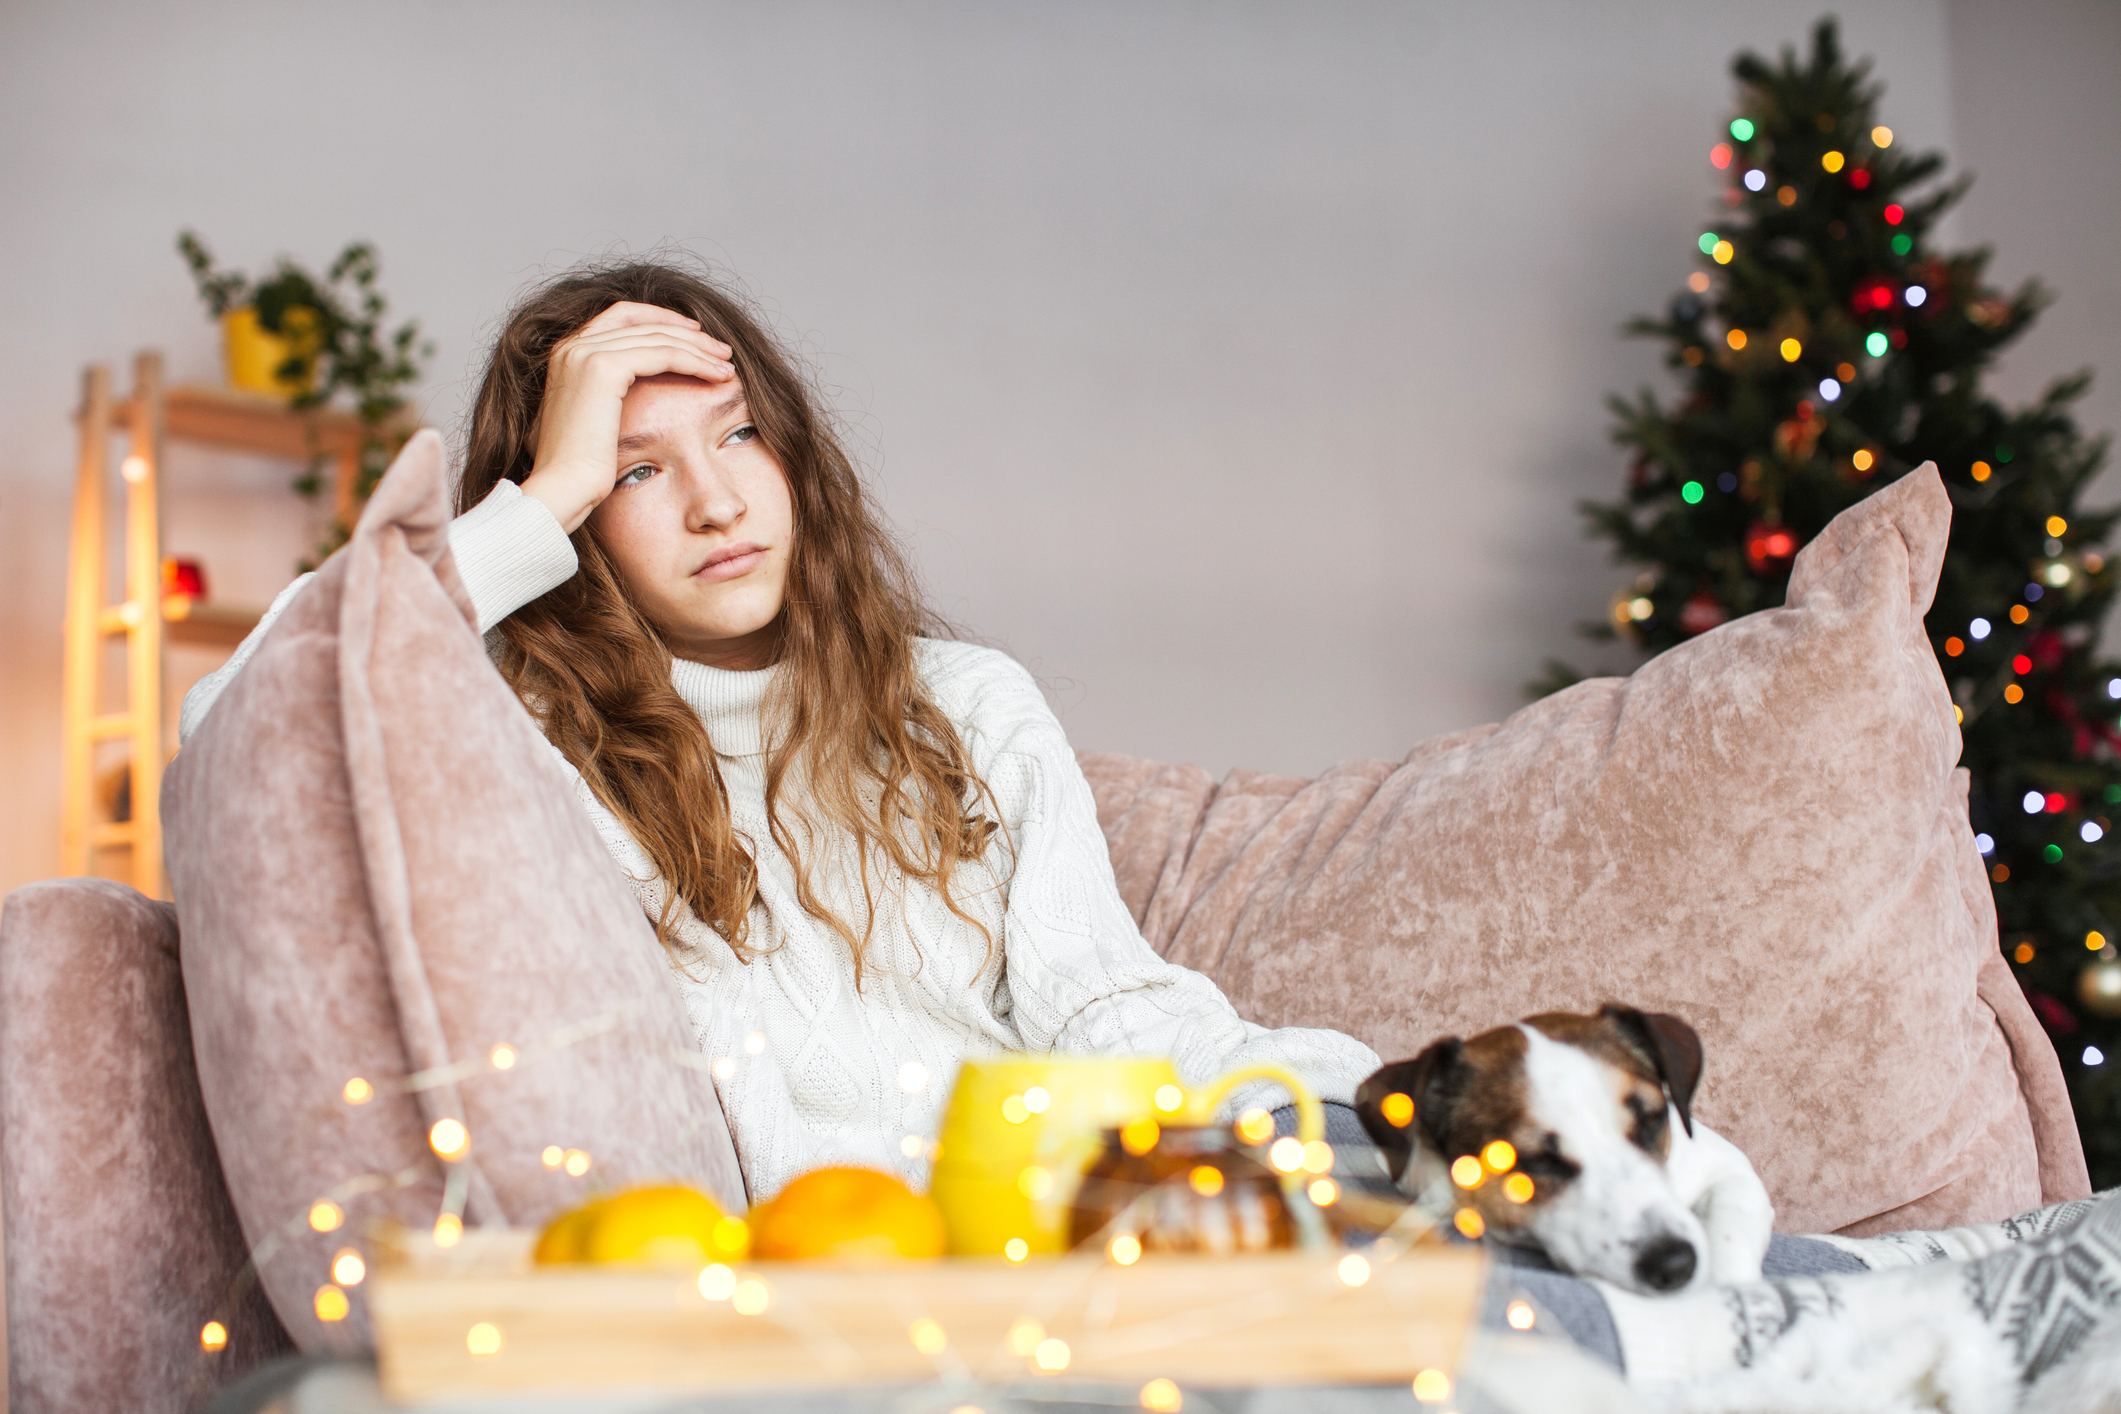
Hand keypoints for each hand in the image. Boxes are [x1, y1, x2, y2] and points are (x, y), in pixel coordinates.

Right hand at [519, 301, 734, 532]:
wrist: (562, 489)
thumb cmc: (579, 472)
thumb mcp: (590, 424)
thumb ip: (603, 401)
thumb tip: (623, 404)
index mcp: (566, 355)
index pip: (620, 318)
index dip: (660, 320)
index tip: (694, 336)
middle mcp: (572, 346)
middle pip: (641, 322)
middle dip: (686, 333)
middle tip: (720, 350)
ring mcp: (585, 353)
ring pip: (657, 337)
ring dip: (698, 348)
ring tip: (727, 364)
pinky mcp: (605, 368)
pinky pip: (664, 354)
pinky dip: (695, 361)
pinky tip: (718, 375)